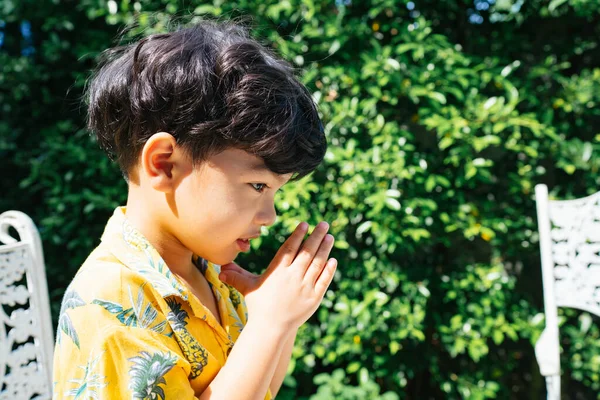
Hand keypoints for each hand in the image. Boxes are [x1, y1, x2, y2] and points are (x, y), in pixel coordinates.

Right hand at [219, 222, 337, 330]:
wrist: (271, 329)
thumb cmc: (259, 307)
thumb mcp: (247, 289)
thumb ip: (237, 276)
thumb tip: (219, 270)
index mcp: (277, 272)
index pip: (290, 249)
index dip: (298, 235)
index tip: (305, 224)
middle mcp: (292, 277)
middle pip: (307, 252)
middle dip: (316, 236)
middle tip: (324, 224)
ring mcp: (305, 287)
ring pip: (317, 264)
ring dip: (324, 249)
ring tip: (330, 237)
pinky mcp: (314, 298)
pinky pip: (324, 280)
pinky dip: (329, 270)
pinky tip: (333, 260)